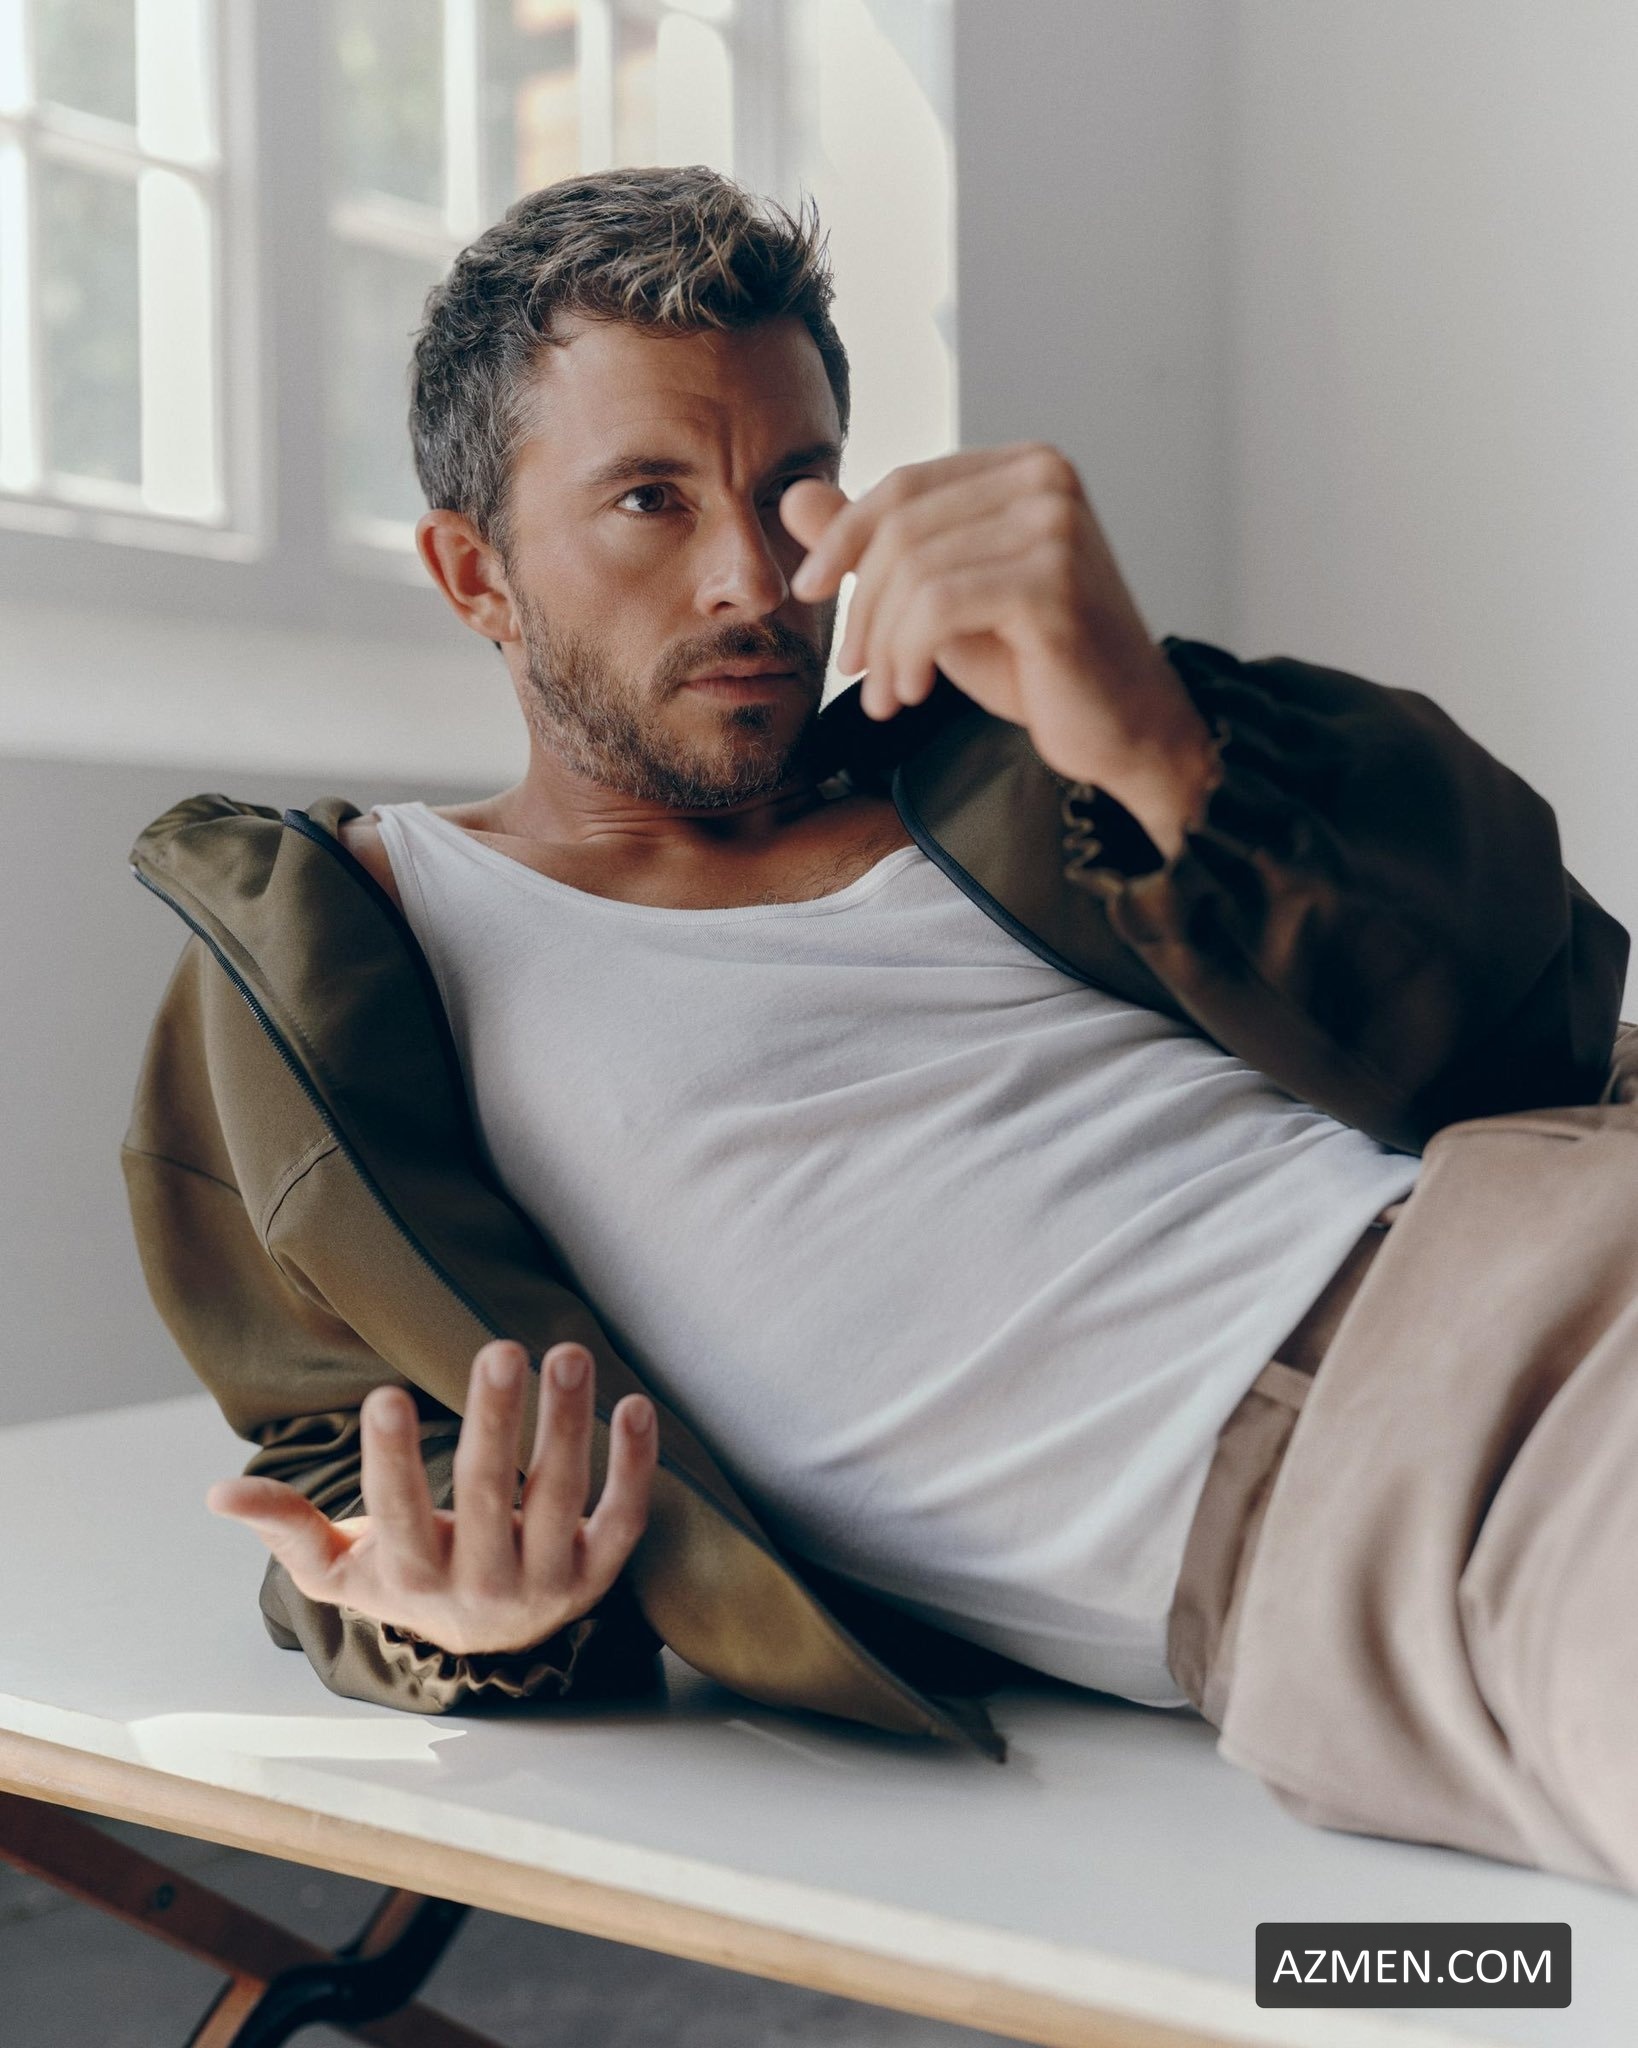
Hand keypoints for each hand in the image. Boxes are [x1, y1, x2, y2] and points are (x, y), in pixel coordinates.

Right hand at [206, 1341, 655, 1657]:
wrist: (487, 1639)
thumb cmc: (407, 1578)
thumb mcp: (343, 1567)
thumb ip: (286, 1529)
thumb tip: (219, 1494)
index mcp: (413, 1581)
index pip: (399, 1518)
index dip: (391, 1463)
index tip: (386, 1396)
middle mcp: (484, 1588)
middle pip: (489, 1499)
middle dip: (495, 1422)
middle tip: (499, 1348)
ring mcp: (549, 1583)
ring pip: (562, 1500)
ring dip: (567, 1425)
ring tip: (566, 1354)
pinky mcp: (601, 1572)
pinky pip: (624, 1518)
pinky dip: (633, 1465)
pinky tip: (632, 1405)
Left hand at [781, 446, 1216, 856]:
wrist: (1126, 731)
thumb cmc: (1041, 667)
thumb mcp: (943, 599)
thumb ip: (877, 546)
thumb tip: (796, 497)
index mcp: (1024, 468)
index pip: (903, 487)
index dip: (843, 539)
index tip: (811, 592)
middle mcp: (1046, 480)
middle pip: (900, 527)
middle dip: (862, 606)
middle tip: (857, 670)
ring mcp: (1054, 526)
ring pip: (912, 572)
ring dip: (886, 645)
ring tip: (890, 696)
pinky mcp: (1051, 582)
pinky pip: (936, 607)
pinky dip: (909, 655)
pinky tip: (915, 692)